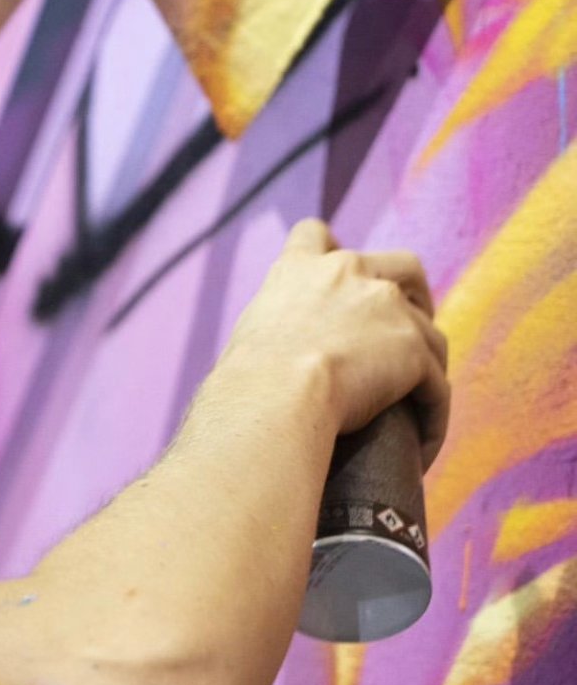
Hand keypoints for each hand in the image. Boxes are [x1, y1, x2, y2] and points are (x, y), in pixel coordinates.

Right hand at [220, 219, 449, 466]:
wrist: (276, 393)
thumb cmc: (248, 379)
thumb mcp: (253, 334)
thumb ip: (276, 326)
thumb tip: (276, 357)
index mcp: (300, 268)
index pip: (315, 235)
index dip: (333, 250)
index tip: (342, 273)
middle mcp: (348, 272)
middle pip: (403, 265)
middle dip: (414, 295)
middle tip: (406, 334)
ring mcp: (387, 305)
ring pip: (429, 333)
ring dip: (427, 368)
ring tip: (417, 410)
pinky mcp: (413, 347)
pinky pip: (436, 386)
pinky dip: (432, 417)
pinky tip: (422, 450)